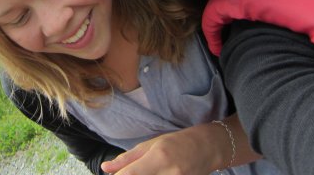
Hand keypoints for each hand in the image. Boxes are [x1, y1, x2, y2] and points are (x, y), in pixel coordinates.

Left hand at [101, 127, 217, 174]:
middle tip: (126, 173)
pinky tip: (153, 174)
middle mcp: (170, 173)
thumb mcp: (151, 144)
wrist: (208, 149)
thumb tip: (105, 168)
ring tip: (141, 171)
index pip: (131, 174)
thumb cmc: (177, 143)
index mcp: (159, 157)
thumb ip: (127, 159)